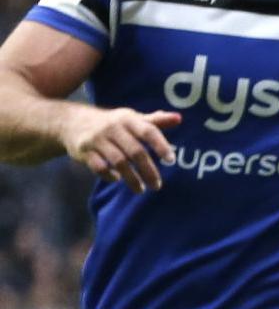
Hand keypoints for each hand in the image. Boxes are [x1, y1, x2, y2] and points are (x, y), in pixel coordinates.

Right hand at [64, 104, 180, 193]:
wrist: (70, 120)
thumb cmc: (112, 123)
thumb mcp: (131, 118)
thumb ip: (154, 121)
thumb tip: (178, 118)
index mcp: (128, 119)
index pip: (148, 131)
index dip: (161, 145)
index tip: (171, 160)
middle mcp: (112, 128)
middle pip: (135, 151)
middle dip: (148, 170)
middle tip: (157, 185)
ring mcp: (97, 139)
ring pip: (119, 161)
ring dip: (132, 178)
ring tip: (141, 189)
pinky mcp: (84, 151)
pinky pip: (99, 167)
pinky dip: (109, 175)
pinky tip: (117, 179)